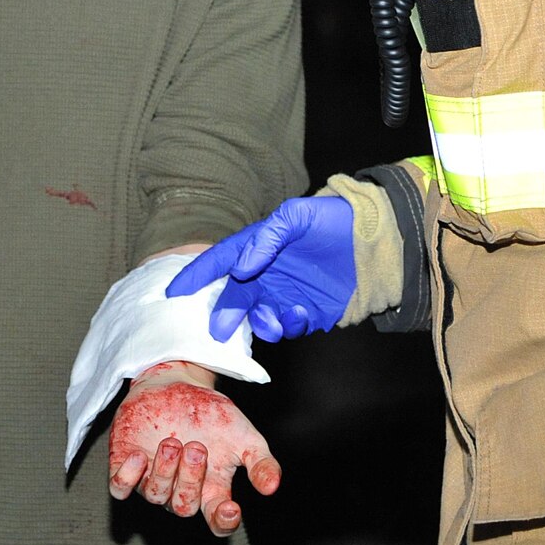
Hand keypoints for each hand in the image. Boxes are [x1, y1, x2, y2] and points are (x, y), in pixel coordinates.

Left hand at [107, 361, 279, 536]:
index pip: (217, 522)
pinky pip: (120, 487)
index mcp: (211, 490)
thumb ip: (260, 462)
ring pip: (156, 496)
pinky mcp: (125, 466)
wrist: (176, 382)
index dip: (223, 522)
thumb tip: (272, 487)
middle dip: (191, 479)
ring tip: (173, 440)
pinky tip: (138, 456)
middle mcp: (181, 491)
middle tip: (197, 447)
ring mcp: (152, 481)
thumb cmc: (212, 415)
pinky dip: (128, 477)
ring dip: (165, 472)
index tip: (232, 508)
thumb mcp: (244, 436)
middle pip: (185, 507)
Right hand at [166, 195, 357, 341]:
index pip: (219, 260)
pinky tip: (300, 312)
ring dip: (259, 323)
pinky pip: (289, 326)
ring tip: (272, 319)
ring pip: (259, 318)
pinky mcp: (307, 312)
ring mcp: (284, 295)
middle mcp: (265, 274)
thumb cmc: (331, 220)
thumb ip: (267, 238)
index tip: (172, 292)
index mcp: (256, 247)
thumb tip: (241, 268)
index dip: (195, 275)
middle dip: (224, 314)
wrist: (372, 241)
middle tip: (218, 330)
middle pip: (234, 297)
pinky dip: (290, 324)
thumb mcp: (297, 215)